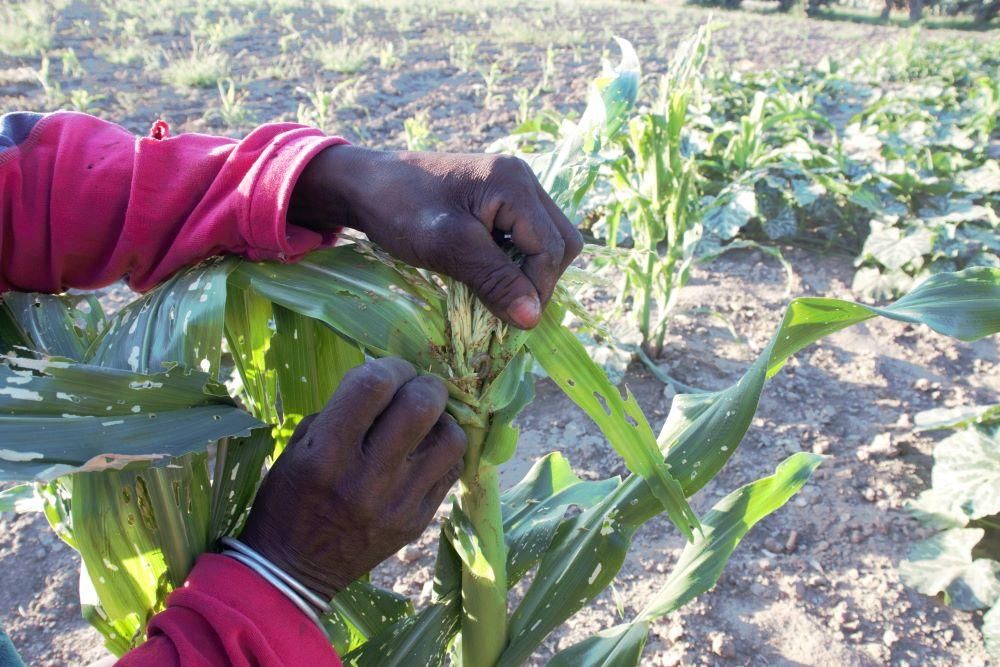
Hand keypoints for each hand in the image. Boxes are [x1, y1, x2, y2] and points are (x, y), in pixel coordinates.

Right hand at [239, 357, 466, 598]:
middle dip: (424, 384)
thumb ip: (339, 413)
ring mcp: (398, 502)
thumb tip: (384, 382)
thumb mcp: (298, 449)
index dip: (390, 366)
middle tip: (415, 387)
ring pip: (450, 438)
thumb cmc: (289, 501)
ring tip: (426, 421)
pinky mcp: (418, 521)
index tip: (391, 369)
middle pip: (421, 406)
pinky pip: (451, 470)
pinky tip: (427, 450)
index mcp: (326, 454)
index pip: (373, 386)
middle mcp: (367, 477)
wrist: (294, 572)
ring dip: (442, 419)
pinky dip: (444, 451)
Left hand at [289, 146, 583, 328]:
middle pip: (560, 240)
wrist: (363, 183)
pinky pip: (525, 234)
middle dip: (541, 279)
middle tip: (508, 306)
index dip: (538, 289)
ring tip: (496, 290)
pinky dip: (515, 259)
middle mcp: (522, 178)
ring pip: (546, 239)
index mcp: (514, 183)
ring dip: (528, 270)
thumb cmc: (400, 210)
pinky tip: (487, 272)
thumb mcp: (448, 248)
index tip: (514, 321)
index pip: (551, 247)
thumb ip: (495, 280)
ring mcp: (511, 185)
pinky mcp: (498, 197)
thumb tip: (533, 319)